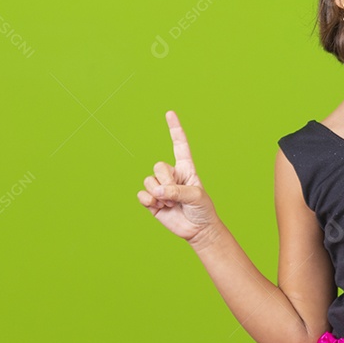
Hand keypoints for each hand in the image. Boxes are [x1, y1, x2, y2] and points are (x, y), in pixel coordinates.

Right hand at [136, 110, 220, 241]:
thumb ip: (177, 191)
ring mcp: (160, 187)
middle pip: (158, 166)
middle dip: (166, 182)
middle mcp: (171, 175)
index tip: (170, 113)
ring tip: (171, 204)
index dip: (175, 129)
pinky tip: (159, 208)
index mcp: (186, 168)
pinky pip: (142, 195)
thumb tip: (156, 191)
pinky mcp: (151, 200)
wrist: (197, 229)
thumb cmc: (201, 209)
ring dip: (159, 195)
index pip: (179, 145)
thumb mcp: (195, 196)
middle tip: (176, 196)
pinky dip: (149, 202)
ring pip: (149, 180)